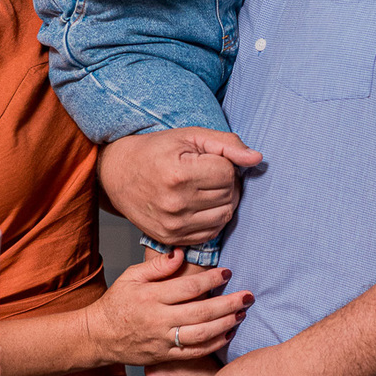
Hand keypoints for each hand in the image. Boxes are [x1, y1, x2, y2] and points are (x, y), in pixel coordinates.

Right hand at [85, 247, 253, 367]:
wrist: (99, 336)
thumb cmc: (117, 303)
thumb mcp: (130, 277)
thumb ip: (157, 267)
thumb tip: (180, 253)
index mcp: (150, 297)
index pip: (188, 287)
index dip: (211, 280)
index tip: (228, 272)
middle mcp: (158, 320)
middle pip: (200, 312)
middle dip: (228, 304)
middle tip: (248, 296)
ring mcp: (162, 340)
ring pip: (201, 334)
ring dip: (225, 324)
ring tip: (242, 313)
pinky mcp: (164, 356)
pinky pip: (194, 352)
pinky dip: (214, 344)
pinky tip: (228, 333)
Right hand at [98, 127, 262, 249]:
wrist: (117, 174)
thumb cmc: (156, 151)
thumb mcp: (189, 137)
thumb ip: (226, 144)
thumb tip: (257, 159)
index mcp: (179, 173)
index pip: (227, 173)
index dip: (225, 164)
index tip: (209, 159)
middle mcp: (175, 202)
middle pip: (228, 195)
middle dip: (226, 183)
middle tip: (208, 173)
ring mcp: (173, 224)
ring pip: (224, 216)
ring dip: (223, 201)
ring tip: (206, 188)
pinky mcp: (171, 238)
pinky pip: (211, 233)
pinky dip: (213, 219)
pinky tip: (200, 205)